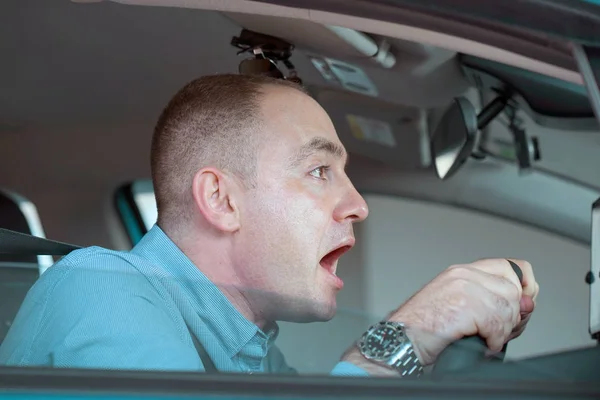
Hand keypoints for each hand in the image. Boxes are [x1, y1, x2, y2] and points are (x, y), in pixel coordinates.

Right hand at [341, 258, 538, 372]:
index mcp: (462, 271)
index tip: (522, 307)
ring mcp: (462, 287)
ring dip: (502, 332)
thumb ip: (494, 302)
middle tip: (500, 332)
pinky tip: (482, 344)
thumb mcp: (462, 308)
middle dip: (514, 317)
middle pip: (514, 290)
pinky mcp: (464, 304)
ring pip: (508, 308)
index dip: (525, 287)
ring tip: (486, 339)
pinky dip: (494, 341)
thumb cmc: (425, 330)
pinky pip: (497, 323)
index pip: (511, 267)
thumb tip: (528, 304)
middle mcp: (463, 274)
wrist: (400, 341)